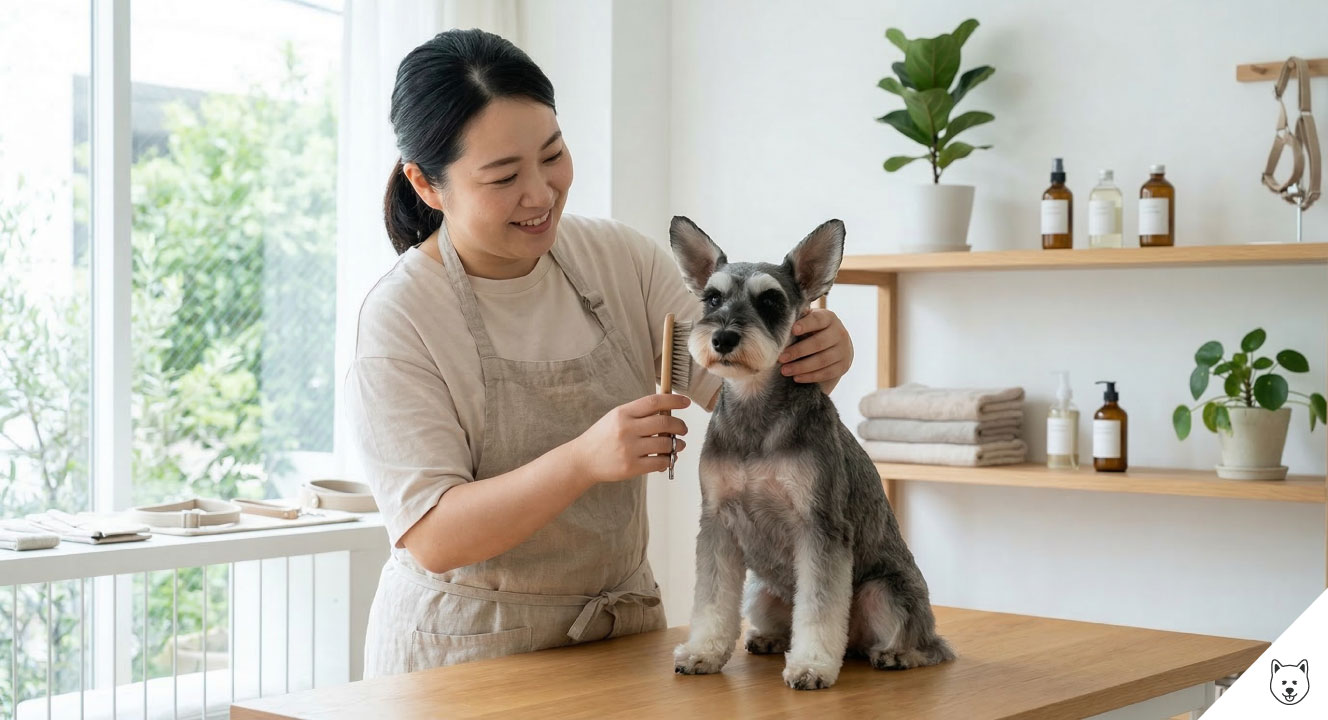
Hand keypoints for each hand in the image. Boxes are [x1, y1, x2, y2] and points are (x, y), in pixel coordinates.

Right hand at [570, 393, 689, 484]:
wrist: (583, 460)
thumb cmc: (603, 437)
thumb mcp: (616, 417)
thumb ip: (639, 413)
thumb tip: (668, 410)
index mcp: (623, 413)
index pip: (654, 402)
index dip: (674, 400)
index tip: (686, 402)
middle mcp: (626, 429)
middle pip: (664, 422)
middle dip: (679, 425)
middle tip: (683, 428)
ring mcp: (629, 449)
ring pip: (665, 444)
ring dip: (677, 444)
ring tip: (678, 444)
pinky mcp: (631, 467)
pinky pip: (660, 462)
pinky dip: (668, 460)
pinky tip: (667, 458)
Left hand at [777, 308, 852, 392]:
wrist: (835, 346)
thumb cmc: (812, 331)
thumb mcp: (807, 321)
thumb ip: (798, 319)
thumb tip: (783, 321)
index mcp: (829, 318)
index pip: (818, 320)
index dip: (806, 324)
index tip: (792, 330)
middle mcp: (839, 333)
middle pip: (819, 343)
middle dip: (798, 351)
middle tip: (781, 358)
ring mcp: (844, 350)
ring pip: (822, 360)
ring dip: (801, 367)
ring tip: (785, 370)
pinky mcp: (843, 366)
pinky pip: (827, 373)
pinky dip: (810, 377)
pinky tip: (796, 378)